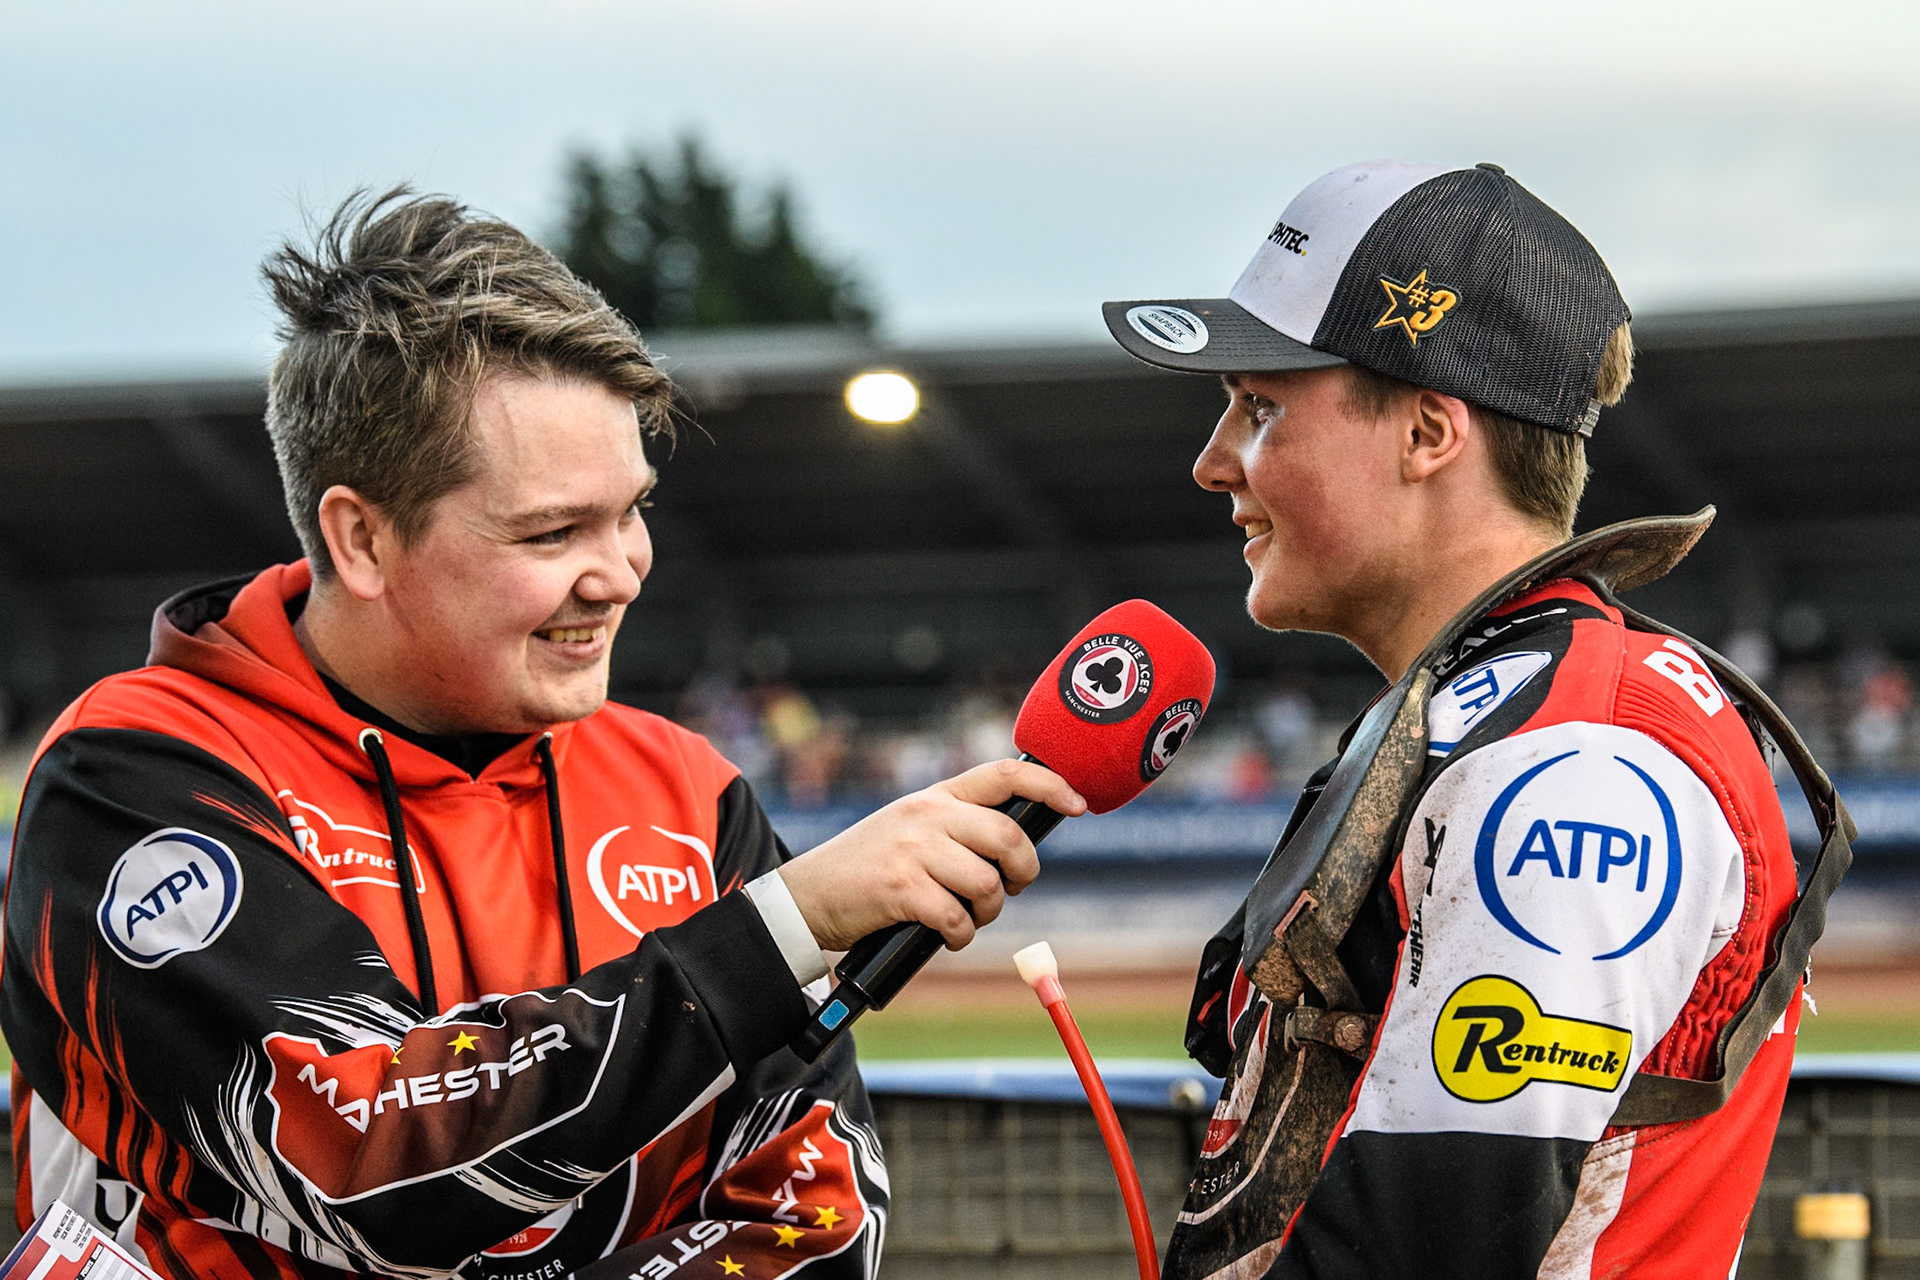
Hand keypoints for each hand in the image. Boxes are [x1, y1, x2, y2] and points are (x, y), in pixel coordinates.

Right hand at [777, 758, 1086, 951]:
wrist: (806, 895)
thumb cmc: (867, 868)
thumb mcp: (909, 827)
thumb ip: (955, 826)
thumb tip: (1016, 848)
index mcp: (935, 796)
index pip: (1005, 775)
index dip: (1050, 786)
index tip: (1078, 805)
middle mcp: (928, 816)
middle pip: (1009, 838)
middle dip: (1023, 874)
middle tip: (1010, 890)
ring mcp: (914, 851)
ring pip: (988, 884)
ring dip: (987, 912)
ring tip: (967, 918)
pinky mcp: (902, 889)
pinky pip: (958, 919)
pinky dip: (961, 937)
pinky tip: (946, 936)